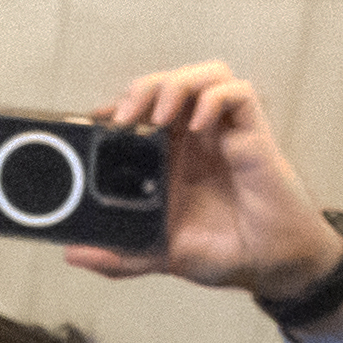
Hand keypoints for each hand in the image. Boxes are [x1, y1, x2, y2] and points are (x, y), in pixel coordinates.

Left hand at [64, 63, 341, 302]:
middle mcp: (198, 139)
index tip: (96, 121)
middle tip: (124, 116)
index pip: (146, 109)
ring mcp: (226, 134)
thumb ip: (118, 257)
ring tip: (160, 113)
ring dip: (179, 83)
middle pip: (172, 83)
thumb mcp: (158, 257)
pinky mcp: (255, 137)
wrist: (270, 266)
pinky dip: (215, 98)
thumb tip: (73, 254)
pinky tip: (197, 124)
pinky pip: (240, 94)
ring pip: (208, 75)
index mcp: (172, 158)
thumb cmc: (223, 252)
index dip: (121, 104)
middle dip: (145, 87)